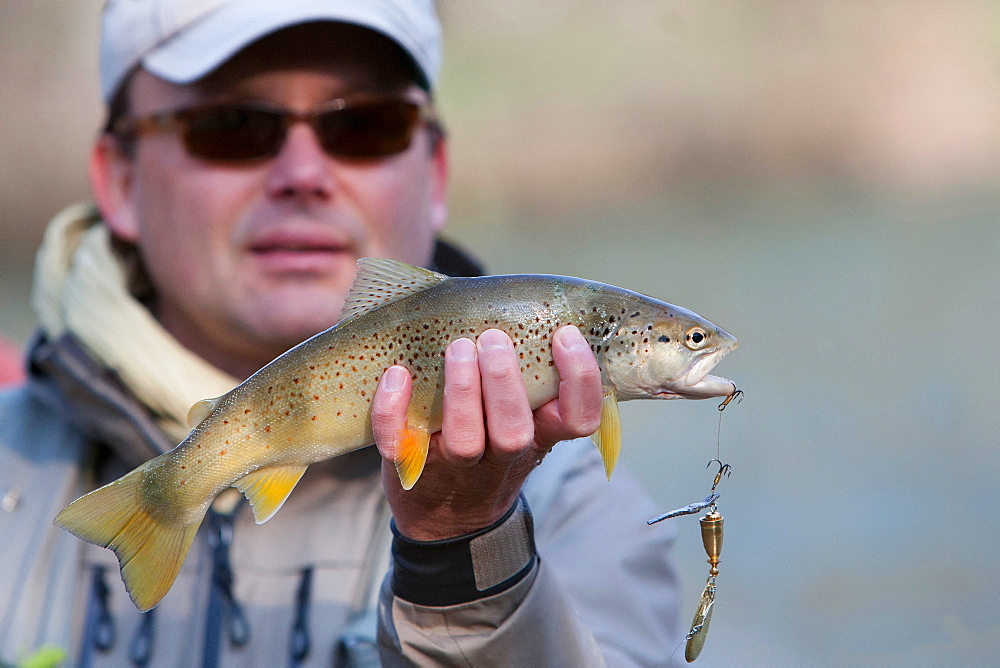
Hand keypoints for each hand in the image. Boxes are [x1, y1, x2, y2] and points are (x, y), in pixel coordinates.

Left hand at [371, 325, 603, 540]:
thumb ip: (537, 372)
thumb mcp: (528, 413)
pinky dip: (393, 409)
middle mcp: (503, 454)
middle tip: (494, 339)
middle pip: (514, 433)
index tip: (563, 335)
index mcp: (540, 433)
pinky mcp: (411, 465)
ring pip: (464, 441)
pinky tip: (396, 375)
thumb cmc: (493, 436)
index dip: (579, 380)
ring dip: (461, 393)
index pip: (578, 419)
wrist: (447, 512)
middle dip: (504, 384)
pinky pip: (399, 442)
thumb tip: (543, 302)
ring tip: (456, 348)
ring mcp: (456, 465)